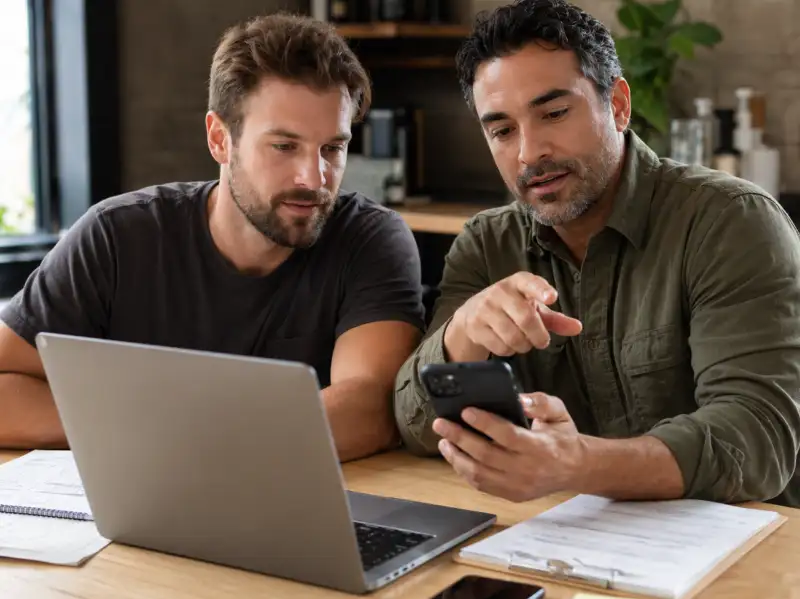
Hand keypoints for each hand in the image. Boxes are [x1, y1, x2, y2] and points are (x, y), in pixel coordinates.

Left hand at [432, 393, 585, 501]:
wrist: (576, 469)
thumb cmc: (562, 436)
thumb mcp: (559, 412)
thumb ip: (540, 403)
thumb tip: (519, 400)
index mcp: (540, 447)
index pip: (507, 435)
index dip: (484, 423)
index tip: (465, 411)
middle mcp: (528, 469)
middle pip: (486, 455)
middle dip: (460, 438)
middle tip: (441, 423)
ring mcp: (518, 486)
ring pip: (479, 474)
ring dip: (456, 457)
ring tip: (443, 440)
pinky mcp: (512, 495)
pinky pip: (481, 485)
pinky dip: (464, 471)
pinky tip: (455, 456)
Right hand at [444, 272, 581, 361]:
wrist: (471, 313)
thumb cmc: (511, 309)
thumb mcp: (533, 309)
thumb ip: (555, 319)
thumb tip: (578, 328)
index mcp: (518, 283)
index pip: (530, 282)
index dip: (541, 290)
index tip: (552, 298)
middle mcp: (500, 292)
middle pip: (526, 318)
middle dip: (538, 336)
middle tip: (542, 342)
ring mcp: (485, 308)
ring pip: (513, 336)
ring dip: (523, 346)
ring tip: (523, 342)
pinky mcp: (475, 326)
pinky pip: (500, 346)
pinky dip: (508, 351)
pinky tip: (506, 344)